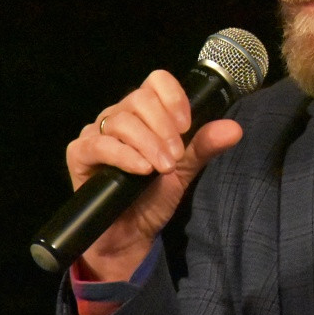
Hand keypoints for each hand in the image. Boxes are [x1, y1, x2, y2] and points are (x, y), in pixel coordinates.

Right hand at [65, 69, 242, 280]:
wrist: (130, 233)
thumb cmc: (155, 196)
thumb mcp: (186, 169)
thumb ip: (205, 145)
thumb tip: (234, 129)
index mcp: (144, 112)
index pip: (156, 81)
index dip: (173, 98)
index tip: (186, 126)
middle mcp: (118, 116)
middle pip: (139, 98)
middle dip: (164, 127)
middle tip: (176, 156)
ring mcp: (96, 133)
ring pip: (122, 121)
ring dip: (149, 144)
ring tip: (164, 168)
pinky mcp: (79, 153)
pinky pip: (99, 144)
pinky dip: (125, 155)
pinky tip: (142, 169)